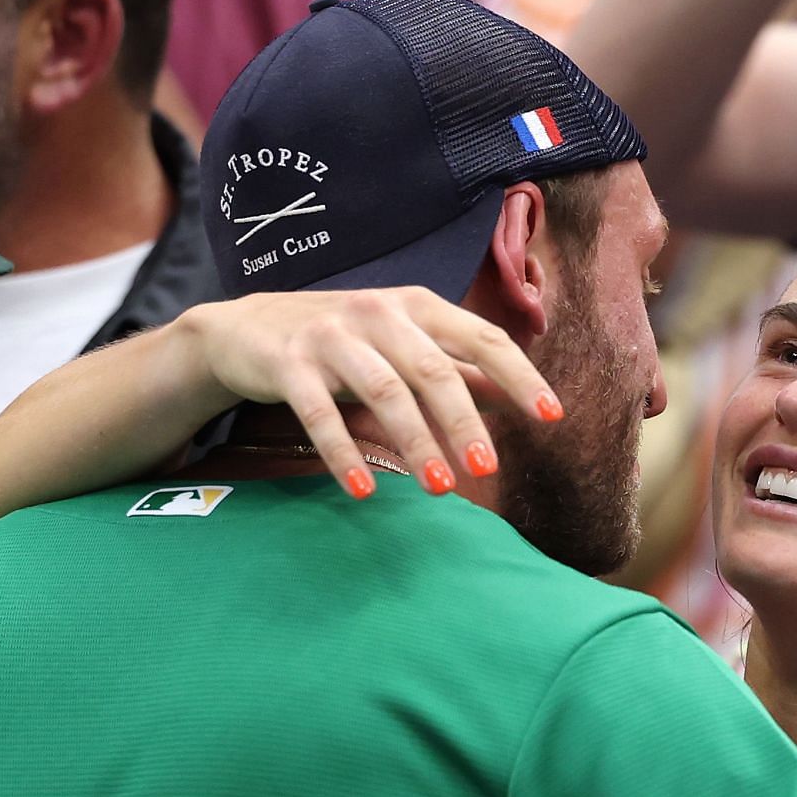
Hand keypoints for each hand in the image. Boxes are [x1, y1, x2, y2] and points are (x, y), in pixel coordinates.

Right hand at [178, 286, 561, 494]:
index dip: (519, 376)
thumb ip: (454, 368)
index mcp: (417, 305)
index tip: (551, 417)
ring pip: (383, 390)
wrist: (246, 330)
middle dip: (464, 421)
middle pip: (434, 369)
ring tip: (440, 487)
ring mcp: (331, 335)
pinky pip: (320, 412)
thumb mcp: (402, 346)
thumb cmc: (341, 341)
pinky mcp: (288, 363)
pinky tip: (364, 492)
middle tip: (487, 470)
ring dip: (415, 441)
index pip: (482, 336)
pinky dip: (344, 453)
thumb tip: (513, 396)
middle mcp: (378, 312)